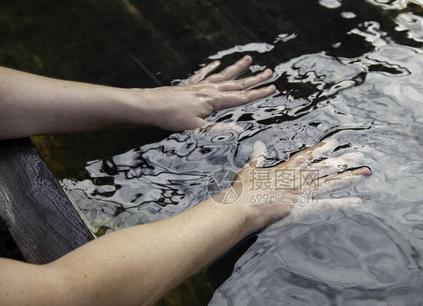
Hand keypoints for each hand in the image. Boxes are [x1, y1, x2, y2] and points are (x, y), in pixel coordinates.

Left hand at [134, 56, 275, 130]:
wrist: (150, 105)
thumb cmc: (171, 118)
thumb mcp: (197, 128)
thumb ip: (219, 129)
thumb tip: (239, 130)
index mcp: (214, 100)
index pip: (242, 97)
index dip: (259, 93)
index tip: (273, 87)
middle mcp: (209, 90)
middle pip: (237, 84)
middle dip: (254, 79)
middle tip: (269, 71)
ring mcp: (199, 86)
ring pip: (223, 76)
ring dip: (237, 69)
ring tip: (248, 59)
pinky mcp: (189, 85)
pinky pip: (204, 74)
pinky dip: (212, 68)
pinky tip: (217, 63)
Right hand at [230, 138, 370, 231]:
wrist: (242, 207)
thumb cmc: (243, 191)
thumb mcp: (249, 170)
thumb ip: (258, 157)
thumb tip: (259, 144)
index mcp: (285, 169)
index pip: (308, 155)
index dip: (323, 148)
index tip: (336, 141)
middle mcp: (297, 178)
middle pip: (325, 167)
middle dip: (343, 160)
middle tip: (360, 155)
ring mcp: (301, 193)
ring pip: (329, 182)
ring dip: (348, 177)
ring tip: (365, 172)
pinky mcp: (302, 208)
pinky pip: (326, 205)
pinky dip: (342, 204)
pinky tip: (356, 201)